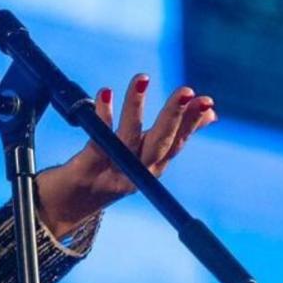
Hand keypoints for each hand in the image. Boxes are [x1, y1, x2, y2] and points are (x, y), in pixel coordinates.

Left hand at [36, 74, 217, 238]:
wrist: (70, 203)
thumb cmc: (112, 172)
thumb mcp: (146, 155)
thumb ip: (172, 134)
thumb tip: (212, 113)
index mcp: (153, 166)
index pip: (177, 143)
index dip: (193, 123)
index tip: (208, 102)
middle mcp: (137, 170)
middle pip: (159, 142)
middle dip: (175, 116)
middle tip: (187, 91)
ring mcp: (113, 169)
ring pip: (128, 136)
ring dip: (136, 106)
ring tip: (141, 79)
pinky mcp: (88, 165)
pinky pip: (97, 138)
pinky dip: (103, 115)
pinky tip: (104, 93)